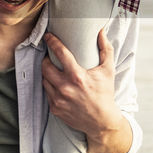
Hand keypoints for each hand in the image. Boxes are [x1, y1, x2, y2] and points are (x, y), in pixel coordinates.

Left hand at [42, 30, 129, 152]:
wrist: (102, 121)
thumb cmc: (105, 94)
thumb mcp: (108, 70)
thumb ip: (105, 49)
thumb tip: (101, 31)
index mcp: (77, 77)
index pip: (60, 53)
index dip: (52, 42)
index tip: (48, 36)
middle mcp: (65, 88)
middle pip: (45, 66)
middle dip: (46, 59)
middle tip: (51, 57)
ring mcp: (58, 100)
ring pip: (44, 79)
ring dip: (47, 73)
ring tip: (53, 70)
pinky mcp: (55, 109)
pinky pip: (47, 93)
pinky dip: (50, 86)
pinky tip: (56, 84)